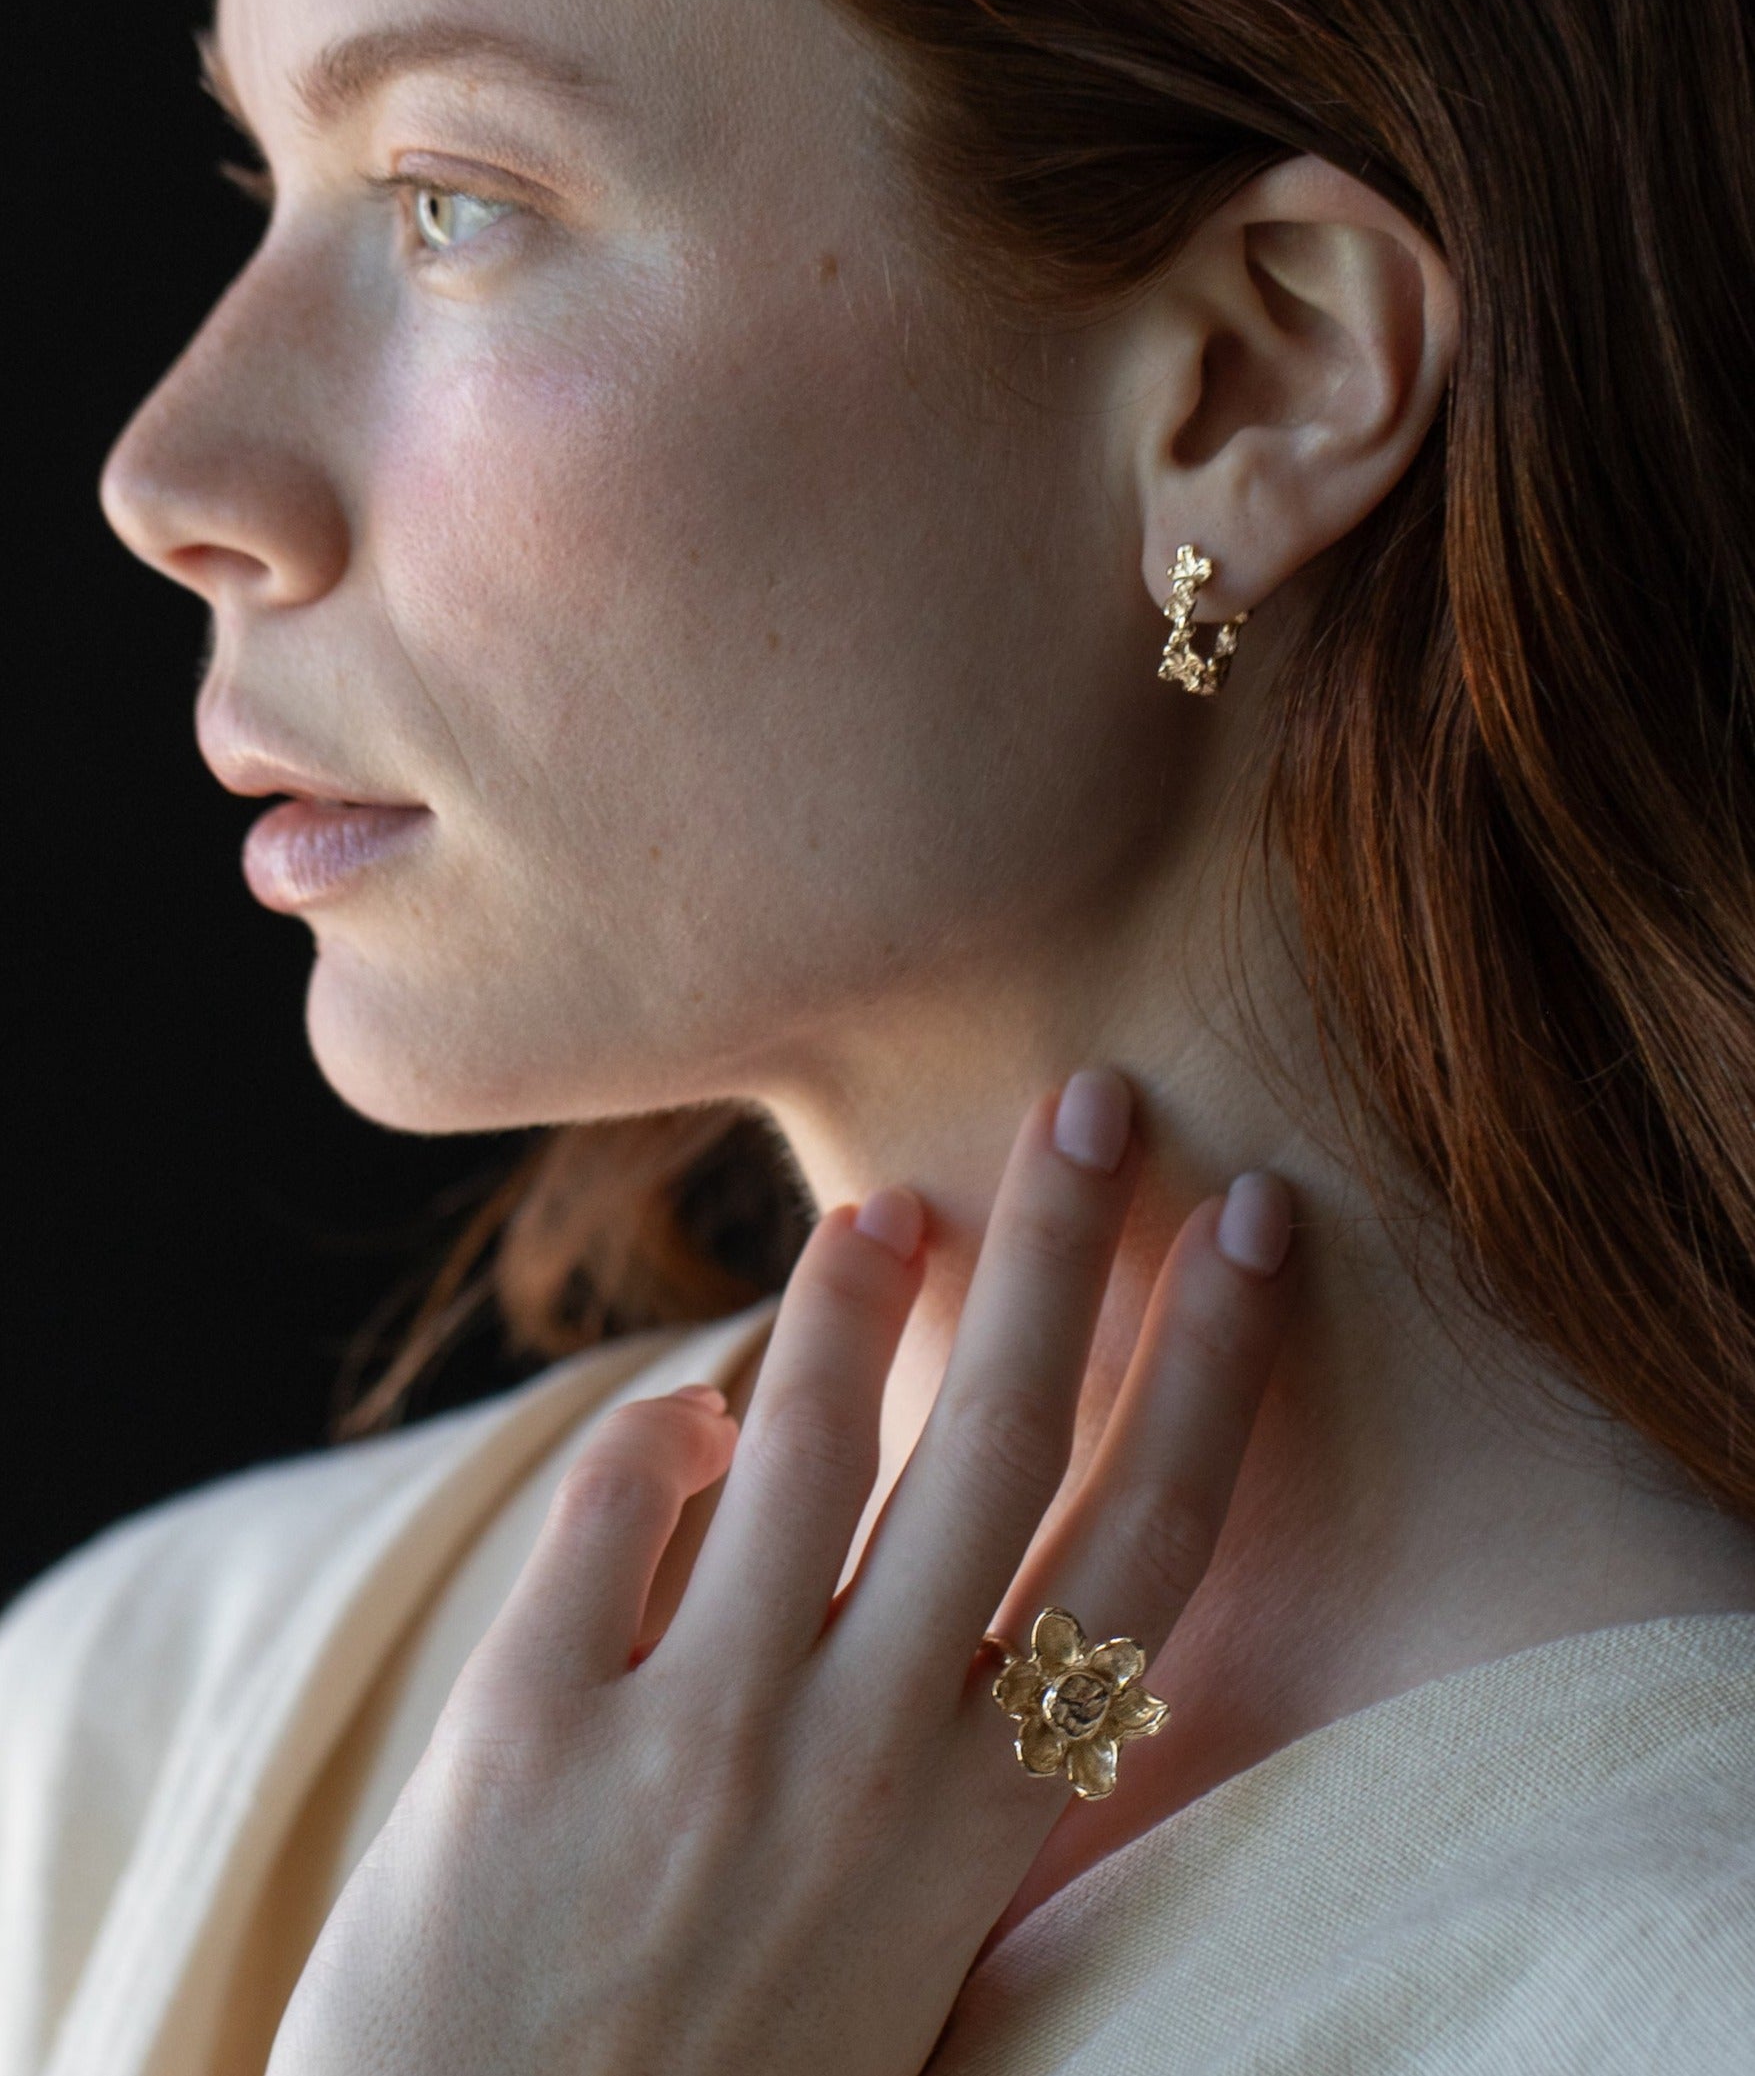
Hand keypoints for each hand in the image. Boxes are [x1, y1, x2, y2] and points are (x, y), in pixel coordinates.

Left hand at [267, 1072, 1293, 2075]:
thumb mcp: (904, 1960)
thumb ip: (949, 1780)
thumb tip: (974, 1580)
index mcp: (982, 1828)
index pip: (1142, 1545)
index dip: (1210, 1368)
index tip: (1251, 1225)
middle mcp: (865, 1765)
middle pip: (1004, 1441)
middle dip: (1066, 1247)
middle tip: (1097, 1097)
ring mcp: (698, 1746)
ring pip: (811, 1438)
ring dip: (858, 1294)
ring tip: (888, 1207)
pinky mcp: (529, 1742)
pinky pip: (611, 1511)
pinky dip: (655, 1434)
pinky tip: (686, 1414)